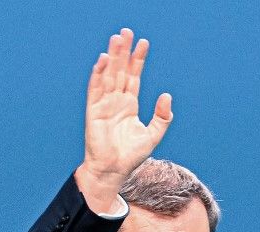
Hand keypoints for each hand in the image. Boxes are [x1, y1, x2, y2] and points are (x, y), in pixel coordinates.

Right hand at [75, 28, 171, 210]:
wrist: (113, 170)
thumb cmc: (130, 156)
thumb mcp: (153, 135)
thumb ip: (162, 116)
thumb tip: (166, 95)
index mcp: (129, 105)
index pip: (133, 76)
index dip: (138, 60)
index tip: (143, 43)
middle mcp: (115, 101)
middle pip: (120, 71)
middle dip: (124, 51)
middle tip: (126, 32)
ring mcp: (103, 105)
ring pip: (108, 75)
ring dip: (112, 57)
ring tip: (116, 39)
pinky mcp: (93, 112)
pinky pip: (95, 89)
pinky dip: (98, 74)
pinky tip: (103, 60)